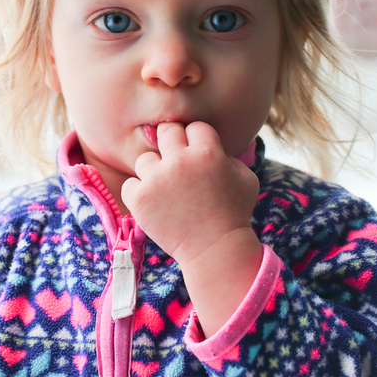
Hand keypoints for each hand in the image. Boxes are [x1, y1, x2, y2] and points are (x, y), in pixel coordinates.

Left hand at [120, 122, 259, 266]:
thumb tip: (211, 144)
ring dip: (155, 172)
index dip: (198, 140)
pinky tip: (155, 203)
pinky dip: (140, 193)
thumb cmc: (234, 214)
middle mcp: (180, 161)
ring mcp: (157, 179)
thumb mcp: (246, 178)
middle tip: (177, 164)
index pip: (195, 127)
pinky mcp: (140, 198)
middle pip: (166, 131)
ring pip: (145, 159)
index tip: (199, 156)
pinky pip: (130, 184)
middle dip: (172, 144)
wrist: (215, 249)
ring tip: (168, 191)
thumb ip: (230, 155)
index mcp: (207, 152)